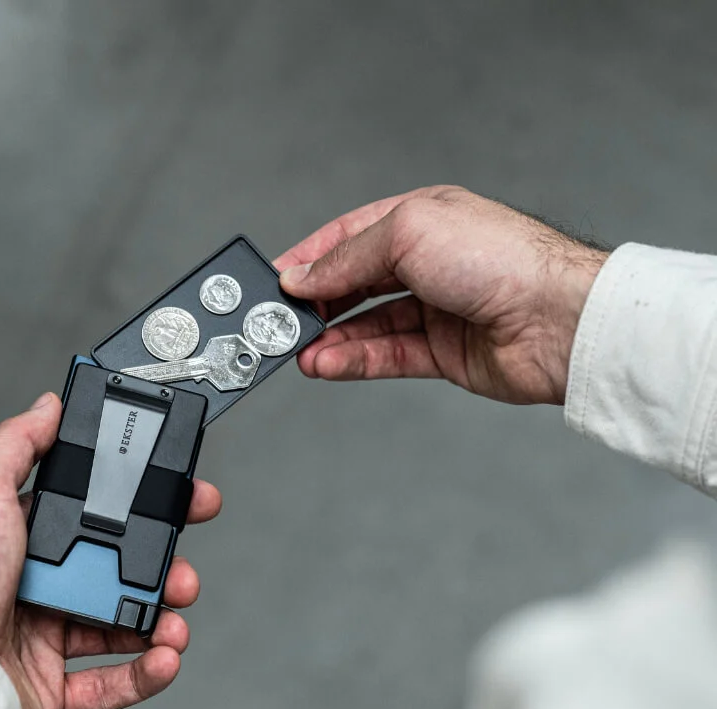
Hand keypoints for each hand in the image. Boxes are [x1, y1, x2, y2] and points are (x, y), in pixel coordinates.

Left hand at [0, 393, 221, 708]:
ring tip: (176, 621)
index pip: (96, 519)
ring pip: (123, 626)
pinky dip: (145, 672)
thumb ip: (18, 444)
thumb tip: (47, 405)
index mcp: (25, 541)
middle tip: (185, 571)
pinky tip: (165, 656)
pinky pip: (112, 683)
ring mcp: (46, 639)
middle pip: (118, 574)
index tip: (180, 503)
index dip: (141, 511)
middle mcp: (38, 587)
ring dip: (161, 621)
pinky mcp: (52, 688)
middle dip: (162, 571)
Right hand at [276, 186, 609, 404]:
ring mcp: (436, 310)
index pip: (350, 237)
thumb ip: (348, 257)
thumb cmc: (499, 259)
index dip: (311, 258)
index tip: (276, 280)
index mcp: (421, 219)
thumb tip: (303, 276)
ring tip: (298, 351)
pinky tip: (326, 364)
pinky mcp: (443, 353)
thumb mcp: (408, 233)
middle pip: (355, 283)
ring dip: (330, 338)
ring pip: (368, 325)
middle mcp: (428, 263)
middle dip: (317, 303)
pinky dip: (354, 361)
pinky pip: (387, 357)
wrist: (556, 320)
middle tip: (281, 321)